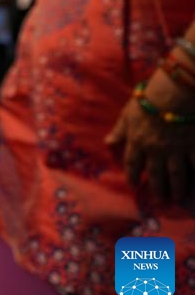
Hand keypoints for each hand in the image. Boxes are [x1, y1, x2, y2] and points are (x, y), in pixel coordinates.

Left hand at [105, 73, 194, 203]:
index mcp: (137, 141)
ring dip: (177, 188)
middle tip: (160, 202)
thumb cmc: (149, 99)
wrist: (175, 93)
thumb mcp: (128, 113)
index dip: (132, 176)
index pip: (133, 164)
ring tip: (177, 198)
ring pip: (176, 175)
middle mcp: (156, 150)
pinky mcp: (194, 147)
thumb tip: (108, 142)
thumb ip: (119, 130)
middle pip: (156, 175)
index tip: (133, 185)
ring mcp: (176, 150)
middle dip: (157, 189)